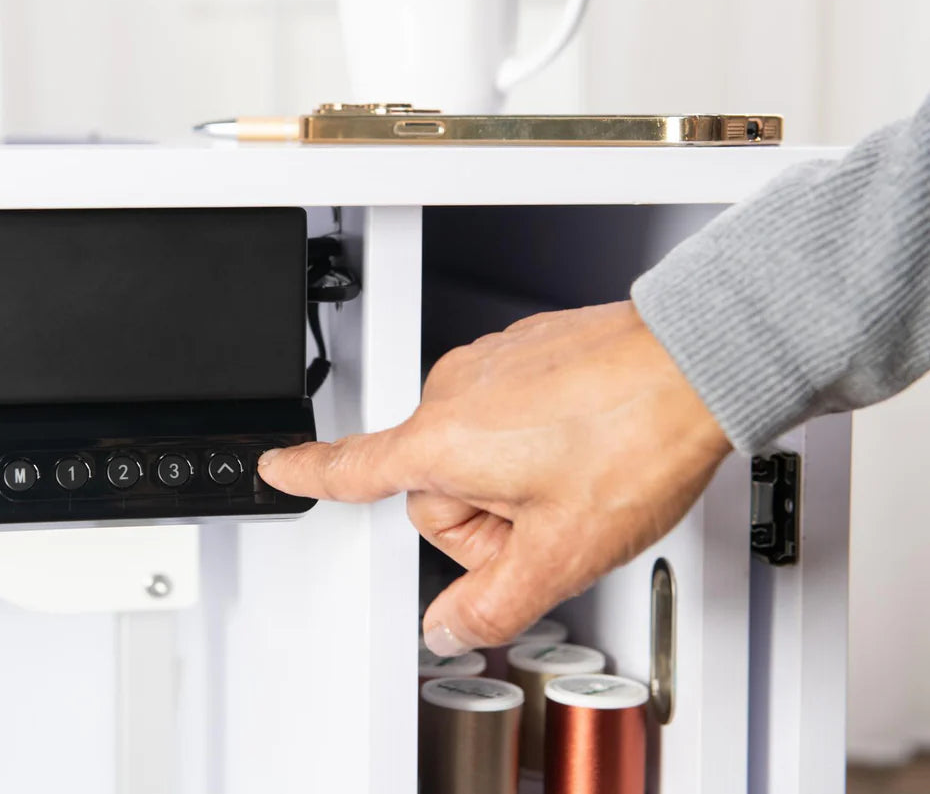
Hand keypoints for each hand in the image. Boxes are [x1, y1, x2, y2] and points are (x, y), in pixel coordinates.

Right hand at [257, 301, 730, 655]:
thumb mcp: (562, 551)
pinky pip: (509, 409)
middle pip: (437, 484)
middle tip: (551, 521)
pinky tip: (589, 442)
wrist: (699, 360)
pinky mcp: (528, 349)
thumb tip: (450, 625)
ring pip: (477, 447)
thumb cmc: (636, 436)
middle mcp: (454, 392)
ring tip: (581, 475)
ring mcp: (492, 364)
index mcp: (443, 441)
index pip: (353, 467)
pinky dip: (538, 436)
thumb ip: (493, 603)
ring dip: (514, 477)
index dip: (309, 474)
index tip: (276, 467)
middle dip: (484, 518)